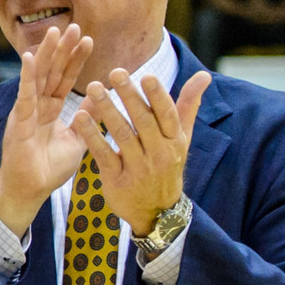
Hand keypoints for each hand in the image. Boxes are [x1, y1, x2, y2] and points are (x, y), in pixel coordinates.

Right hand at [0, 22, 97, 234]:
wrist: (30, 192)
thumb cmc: (49, 170)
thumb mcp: (78, 141)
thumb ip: (88, 120)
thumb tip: (103, 100)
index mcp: (51, 110)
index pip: (65, 79)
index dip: (76, 60)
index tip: (89, 40)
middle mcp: (37, 106)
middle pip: (52, 72)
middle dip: (63, 49)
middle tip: (75, 26)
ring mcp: (26, 111)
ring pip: (39, 77)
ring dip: (47, 54)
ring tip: (56, 32)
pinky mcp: (18, 121)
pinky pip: (24, 94)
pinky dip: (27, 76)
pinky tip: (31, 57)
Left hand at [70, 67, 210, 235]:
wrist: (157, 212)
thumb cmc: (168, 165)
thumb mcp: (182, 138)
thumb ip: (188, 105)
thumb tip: (204, 75)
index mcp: (174, 141)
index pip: (167, 114)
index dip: (158, 96)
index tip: (146, 76)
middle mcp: (159, 154)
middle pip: (143, 121)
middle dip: (129, 96)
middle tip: (115, 72)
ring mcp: (138, 168)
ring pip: (122, 134)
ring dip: (108, 110)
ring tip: (94, 88)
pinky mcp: (117, 179)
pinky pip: (103, 154)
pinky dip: (91, 136)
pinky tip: (80, 117)